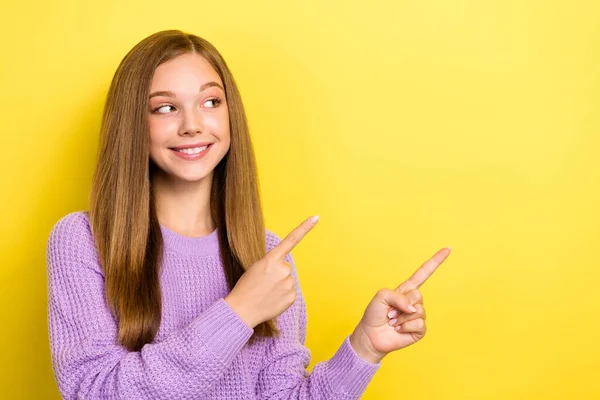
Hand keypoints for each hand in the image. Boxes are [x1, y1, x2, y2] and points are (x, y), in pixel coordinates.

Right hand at [225, 215, 318, 327]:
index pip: (291, 240)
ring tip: (266, 292)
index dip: (304, 228)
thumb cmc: (246, 287)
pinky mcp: (291, 297)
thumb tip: (285, 270)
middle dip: (276, 273)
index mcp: (271, 259)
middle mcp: (282, 269)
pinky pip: (289, 292)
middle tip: (263, 283)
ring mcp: (288, 283)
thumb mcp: (256, 268)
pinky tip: (272, 300)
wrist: (241, 310)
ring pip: (287, 280)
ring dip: (279, 285)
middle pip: (285, 267)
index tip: (316, 217)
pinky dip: (282, 296)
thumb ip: (272, 264)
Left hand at [350, 247, 450, 362]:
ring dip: (401, 318)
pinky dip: (405, 327)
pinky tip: (398, 329)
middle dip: (401, 304)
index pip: (423, 273)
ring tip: (393, 321)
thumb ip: (398, 296)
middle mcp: (414, 301)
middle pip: (418, 295)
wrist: (371, 335)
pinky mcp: (419, 330)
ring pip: (418, 310)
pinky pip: (419, 324)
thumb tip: (413, 308)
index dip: (435, 261)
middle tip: (390, 312)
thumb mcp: (381, 296)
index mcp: (406, 290)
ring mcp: (418, 315)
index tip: (447, 249)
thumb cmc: (374, 314)